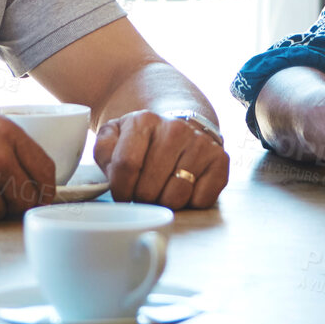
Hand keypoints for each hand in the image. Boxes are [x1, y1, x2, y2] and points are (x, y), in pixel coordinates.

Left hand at [94, 111, 229, 207]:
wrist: (178, 128)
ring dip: (165, 202)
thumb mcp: (115, 137)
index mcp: (144, 121)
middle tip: (143, 192)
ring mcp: (200, 143)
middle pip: (149, 188)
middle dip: (142, 198)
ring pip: (176, 196)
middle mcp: (175, 129)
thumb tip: (113, 169)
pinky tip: (185, 187)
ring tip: (162, 191)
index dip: (120, 189)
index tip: (123, 193)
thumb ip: (104, 150)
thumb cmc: (142, 141)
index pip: (126, 166)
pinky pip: (202, 199)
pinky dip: (191, 202)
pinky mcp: (220, 159)